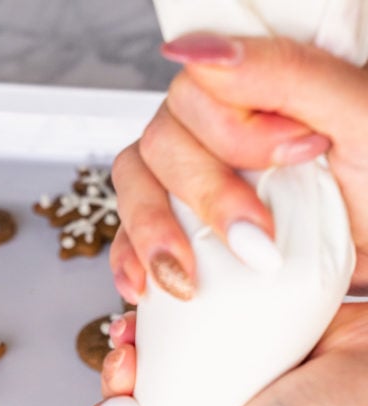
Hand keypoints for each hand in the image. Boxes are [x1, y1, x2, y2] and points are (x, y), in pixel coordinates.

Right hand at [110, 34, 367, 302]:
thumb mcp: (355, 117)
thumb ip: (286, 72)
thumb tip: (200, 51)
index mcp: (245, 93)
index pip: (195, 91)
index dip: (231, 132)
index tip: (295, 157)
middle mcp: (207, 132)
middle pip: (159, 144)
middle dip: (204, 197)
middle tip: (256, 237)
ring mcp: (187, 183)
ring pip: (134, 187)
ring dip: (152, 234)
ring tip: (185, 278)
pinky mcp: (179, 232)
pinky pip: (127, 238)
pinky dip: (129, 262)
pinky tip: (145, 287)